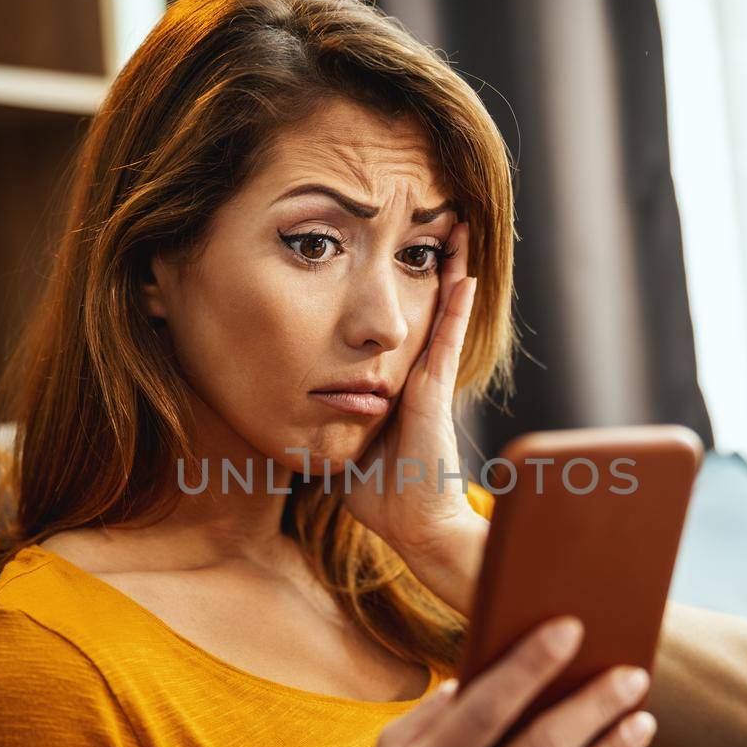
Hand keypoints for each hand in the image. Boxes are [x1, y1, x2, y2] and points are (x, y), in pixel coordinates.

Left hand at [340, 221, 480, 565]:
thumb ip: (322, 426)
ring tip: (455, 227)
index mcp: (393, 386)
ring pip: (441, 313)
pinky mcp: (436, 393)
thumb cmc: (380, 496)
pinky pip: (447, 340)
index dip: (394, 290)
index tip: (387, 251)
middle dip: (423, 264)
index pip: (393, 328)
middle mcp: (415, 376)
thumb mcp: (342, 448)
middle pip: (421, 306)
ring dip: (448, 270)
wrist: (414, 526)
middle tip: (431, 220)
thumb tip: (284, 413)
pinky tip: (463, 272)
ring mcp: (429, 382)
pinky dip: (455, 307)